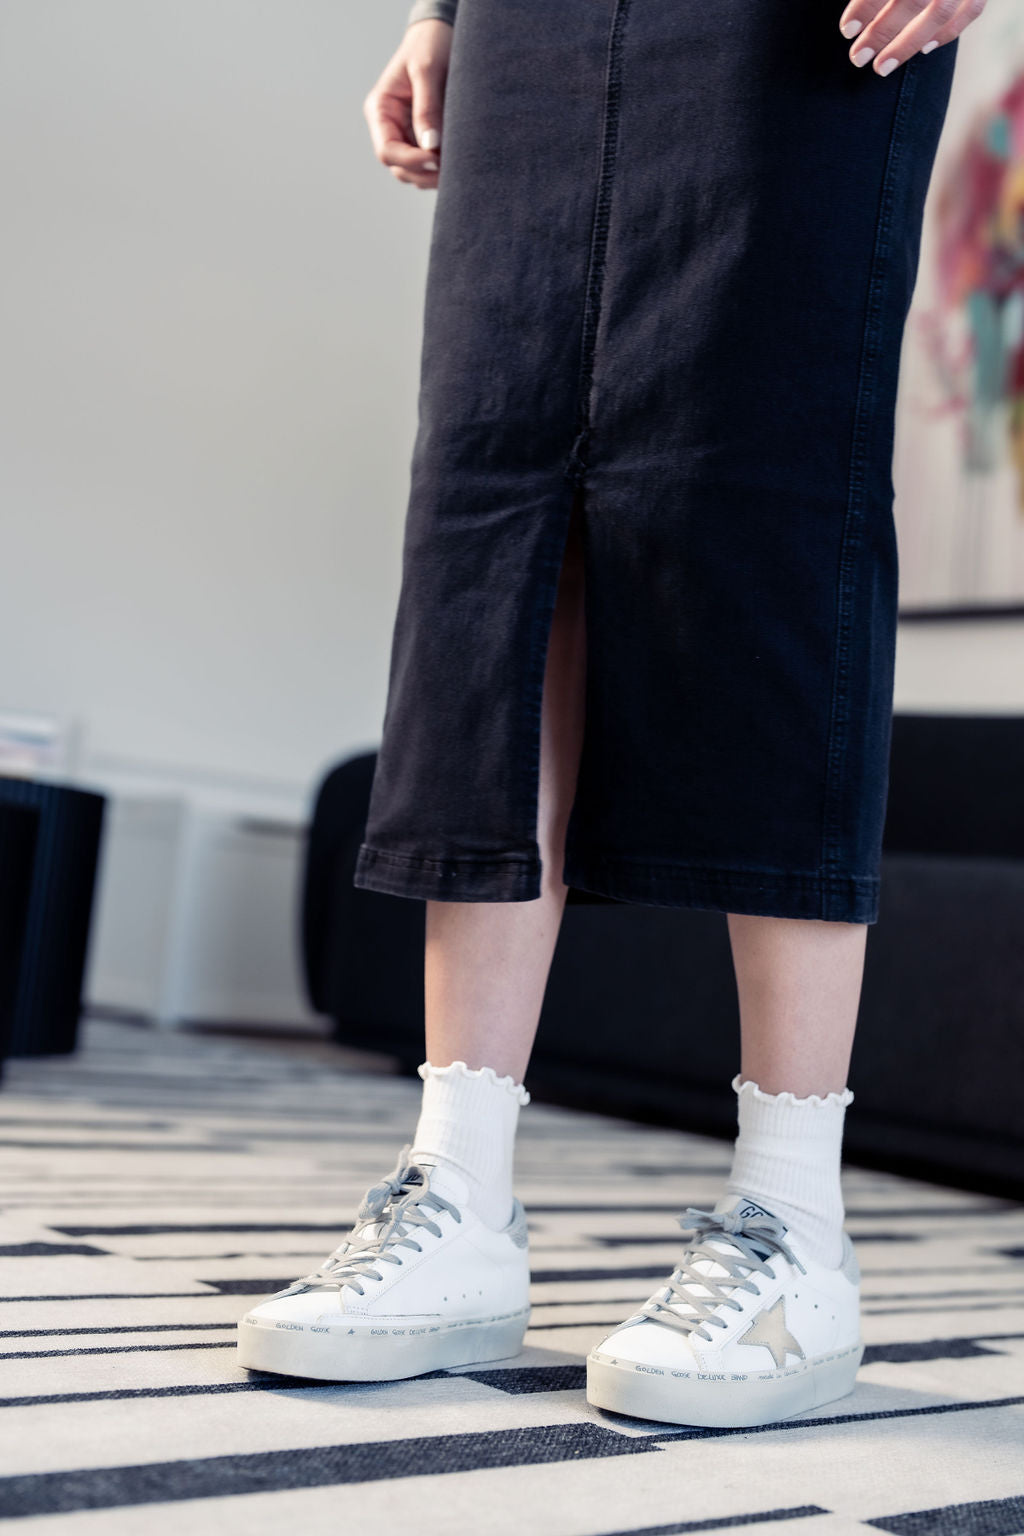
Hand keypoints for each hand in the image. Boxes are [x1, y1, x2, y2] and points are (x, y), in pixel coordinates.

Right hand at [363, 18, 452, 189]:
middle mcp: (389, 126)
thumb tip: (431, 147)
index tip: (436, 158)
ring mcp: (405, 134)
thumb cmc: (429, 45)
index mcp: (380, 110)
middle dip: (424, 173)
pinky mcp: (423, 138)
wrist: (440, 34)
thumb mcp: (426, 70)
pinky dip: (441, 167)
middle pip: (399, 168)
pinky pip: (428, 163)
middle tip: (453, 168)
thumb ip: (427, 108)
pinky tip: (458, 160)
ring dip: (433, 175)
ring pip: (414, 172)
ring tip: (458, 165)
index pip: (387, 151)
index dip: (410, 161)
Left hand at [838, 0, 984, 74]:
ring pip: (940, 10)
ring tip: (882, 67)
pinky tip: (924, 50)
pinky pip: (972, 9)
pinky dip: (946, 33)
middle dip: (882, 32)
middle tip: (857, 58)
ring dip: (908, 45)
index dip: (866, 5)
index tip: (847, 30)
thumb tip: (855, 15)